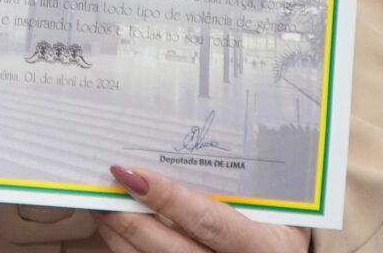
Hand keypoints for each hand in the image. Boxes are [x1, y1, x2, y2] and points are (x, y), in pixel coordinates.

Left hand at [99, 166, 310, 252]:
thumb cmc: (279, 221)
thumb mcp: (277, 201)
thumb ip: (238, 180)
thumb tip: (177, 140)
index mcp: (267, 244)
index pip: (209, 221)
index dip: (168, 199)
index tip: (132, 175)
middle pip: (173, 250)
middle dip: (132, 220)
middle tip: (105, 188)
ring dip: (122, 236)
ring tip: (102, 204)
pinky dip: (127, 249)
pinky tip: (115, 229)